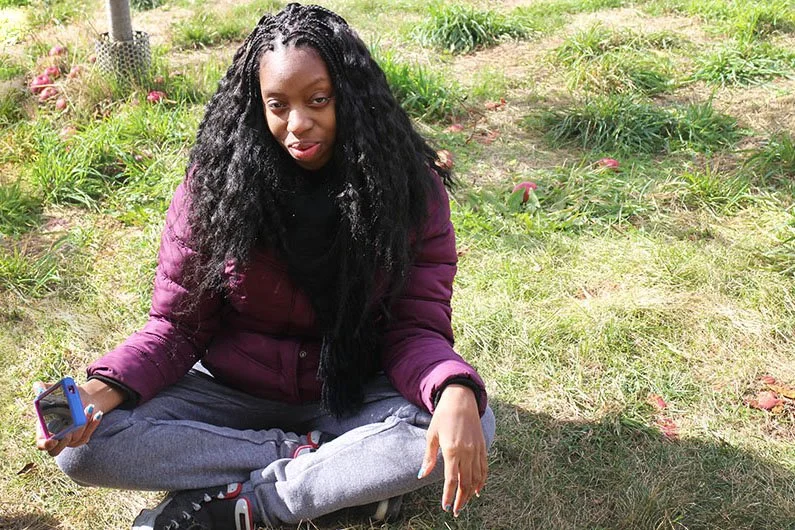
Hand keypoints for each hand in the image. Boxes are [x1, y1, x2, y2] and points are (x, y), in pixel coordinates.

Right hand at [33, 379, 123, 456]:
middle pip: (56, 450)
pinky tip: (97, 413)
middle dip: (64, 440)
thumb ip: (43, 389)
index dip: (45, 444)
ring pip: (76, 439)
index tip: (52, 440)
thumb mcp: (53, 391)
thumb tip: (38, 387)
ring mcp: (69, 440)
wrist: (81, 399)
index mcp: (43, 430)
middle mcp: (56, 438)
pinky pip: (87, 435)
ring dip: (83, 425)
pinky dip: (93, 424)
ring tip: (89, 408)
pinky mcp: (82, 437)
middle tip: (70, 429)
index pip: (41, 444)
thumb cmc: (63, 397)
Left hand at [417, 384, 486, 516]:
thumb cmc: (443, 416)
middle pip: (466, 482)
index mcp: (452, 450)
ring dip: (471, 493)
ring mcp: (477, 449)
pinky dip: (482, 481)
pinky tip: (478, 490)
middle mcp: (467, 452)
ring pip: (477, 478)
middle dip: (461, 499)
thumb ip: (429, 457)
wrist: (461, 399)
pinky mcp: (483, 446)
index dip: (449, 495)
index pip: (451, 480)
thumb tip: (421, 475)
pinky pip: (484, 468)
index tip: (446, 506)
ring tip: (464, 503)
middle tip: (455, 510)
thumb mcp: (432, 435)